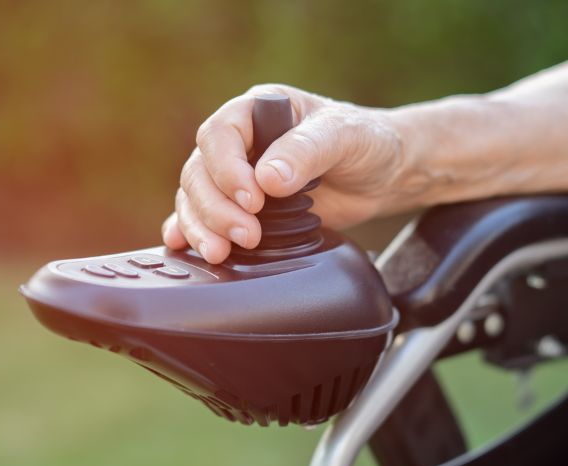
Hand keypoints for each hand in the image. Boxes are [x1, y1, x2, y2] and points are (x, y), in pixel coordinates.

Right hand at [164, 84, 404, 263]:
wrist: (384, 174)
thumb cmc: (366, 142)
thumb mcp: (344, 137)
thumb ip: (306, 152)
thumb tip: (268, 179)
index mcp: (258, 111)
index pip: (220, 135)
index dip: (227, 169)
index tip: (253, 199)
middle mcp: (240, 143)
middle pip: (200, 172)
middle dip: (216, 208)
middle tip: (246, 235)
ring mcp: (238, 177)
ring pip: (195, 197)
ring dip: (203, 226)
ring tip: (221, 252)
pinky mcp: (243, 209)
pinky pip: (202, 217)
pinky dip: (190, 232)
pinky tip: (183, 246)